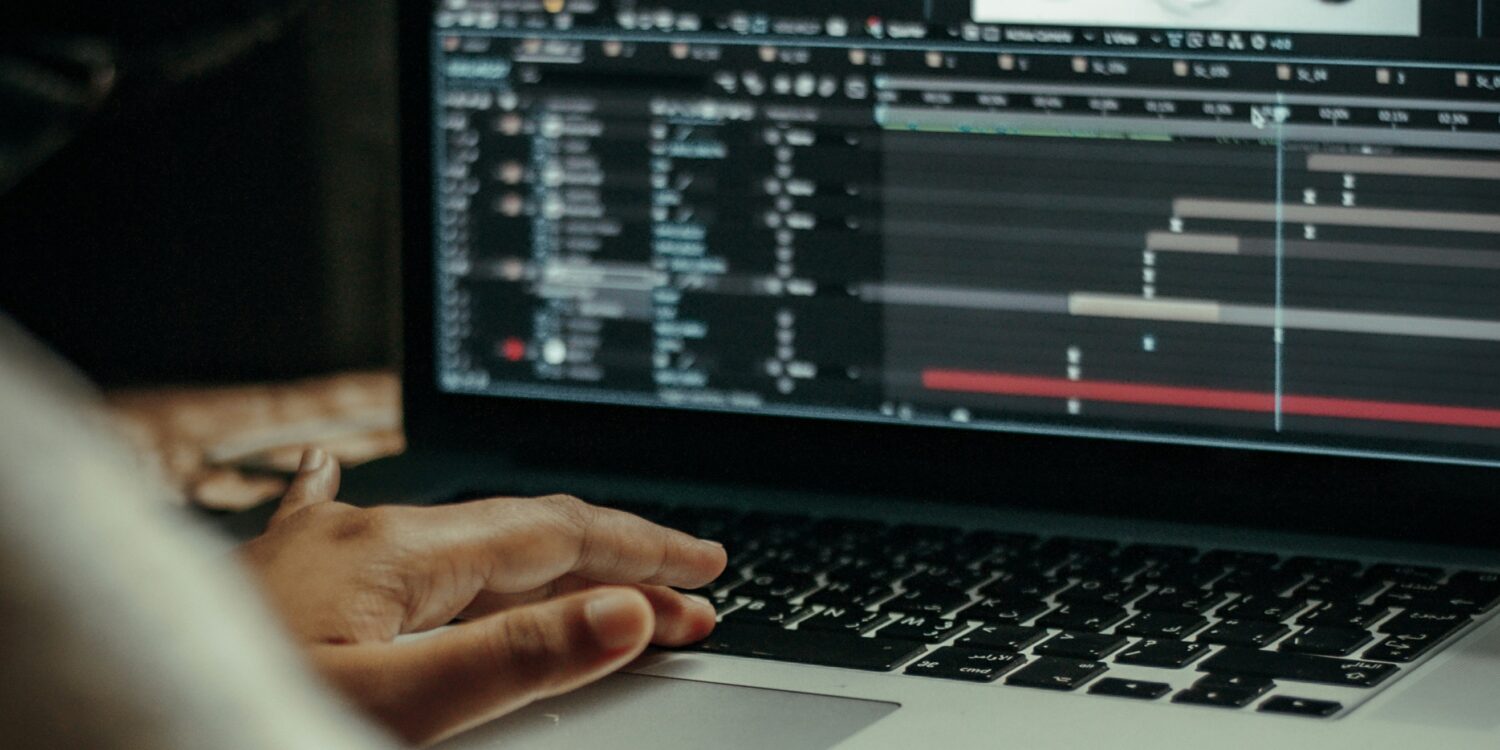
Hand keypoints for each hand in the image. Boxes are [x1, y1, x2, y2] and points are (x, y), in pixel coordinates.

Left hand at [239, 449, 726, 745]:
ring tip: (601, 571)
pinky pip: (362, 528)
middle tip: (688, 586)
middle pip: (519, 531)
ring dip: (543, 556)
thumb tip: (620, 611)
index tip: (704, 574)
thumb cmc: (221, 714)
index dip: (640, 553)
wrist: (86, 725)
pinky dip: (393, 522)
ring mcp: (321, 551)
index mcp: (395, 551)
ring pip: (462, 538)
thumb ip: (510, 657)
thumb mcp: (390, 704)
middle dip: (613, 557)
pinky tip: (336, 473)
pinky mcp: (288, 581)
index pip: (554, 536)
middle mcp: (361, 533)